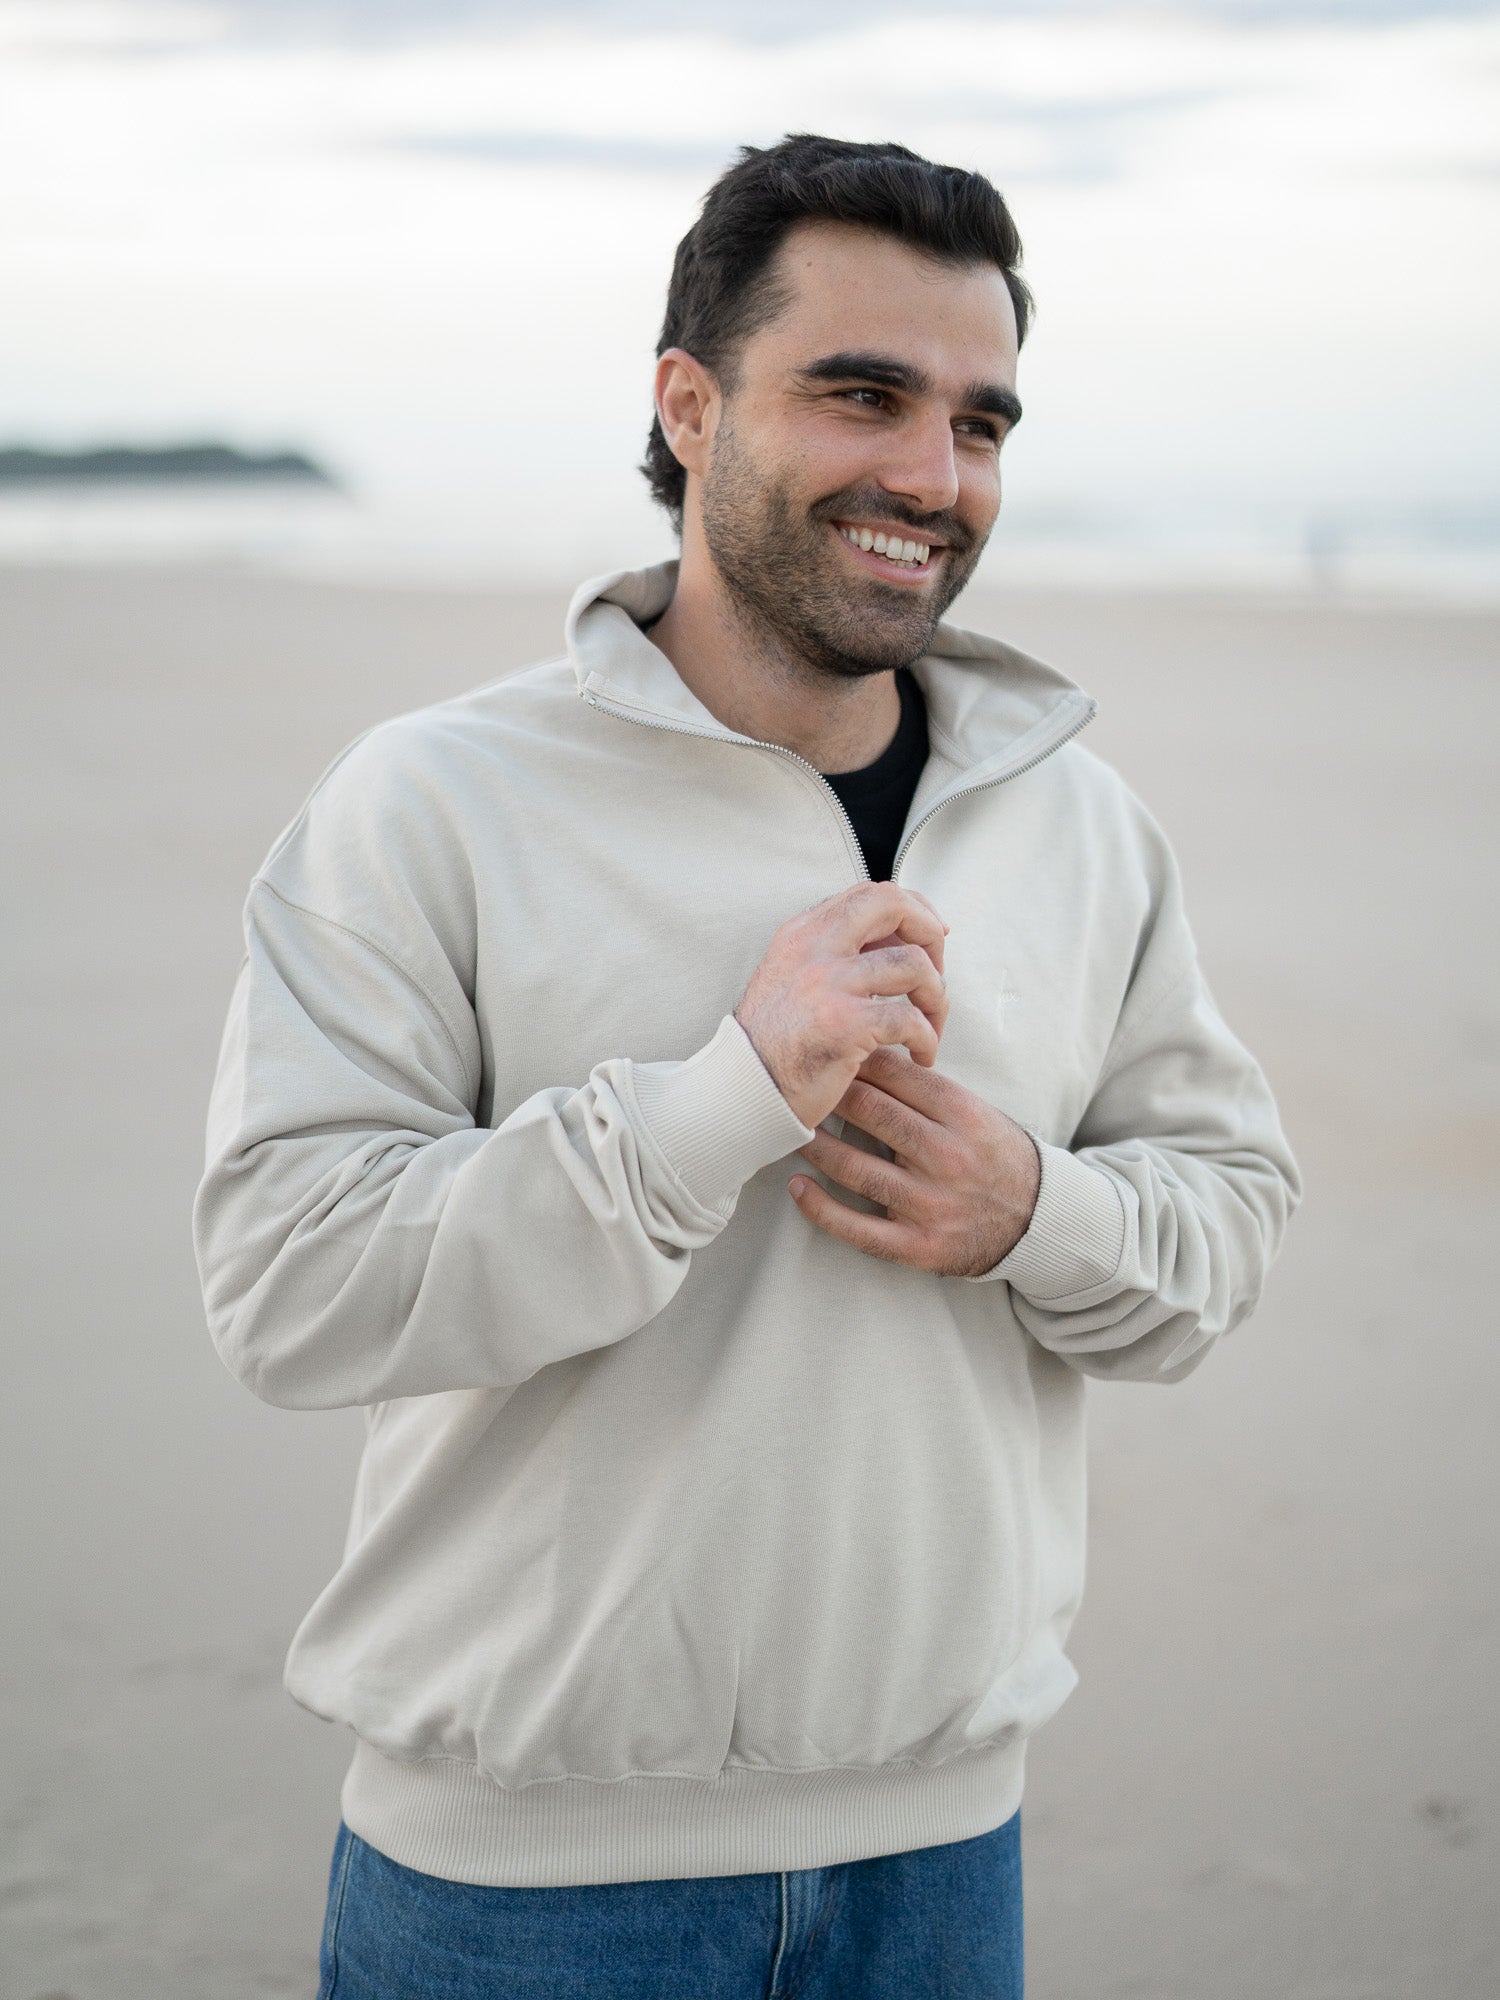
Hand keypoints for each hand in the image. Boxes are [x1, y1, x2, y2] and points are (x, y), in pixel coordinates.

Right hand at [735, 883, 949, 1128]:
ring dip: (936, 997)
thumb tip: (896, 941)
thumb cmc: (773, 1045)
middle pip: (892, 906)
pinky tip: (921, 1054)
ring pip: (914, 964)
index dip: (912, 908)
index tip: (931, 934)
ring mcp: (827, 983)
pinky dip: (927, 1038)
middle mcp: (813, 948)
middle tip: (938, 971)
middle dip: (931, 933)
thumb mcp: (792, 978)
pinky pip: (910, 1019)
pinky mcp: (844, 1024)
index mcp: (802, 934)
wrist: (742, 1089)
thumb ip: (834, 954)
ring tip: (930, 1026)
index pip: (870, 894)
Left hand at [789, 1046, 1040, 1275]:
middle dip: (831, 1095)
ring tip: (790, 1130)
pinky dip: (820, 1208)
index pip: (899, 1076)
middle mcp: (947, 1158)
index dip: (859, 1060)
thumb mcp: (976, 1112)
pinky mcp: (917, 1245)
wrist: (1035, 1220)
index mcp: (963, 1116)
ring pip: (855, 1168)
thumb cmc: (993, 1156)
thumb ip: (927, 1091)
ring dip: (815, 1146)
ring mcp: (930, 1204)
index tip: (832, 1051)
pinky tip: (798, 1186)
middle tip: (801, 1084)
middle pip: (872, 1114)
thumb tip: (867, 1055)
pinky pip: (857, 1229)